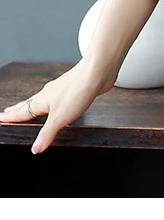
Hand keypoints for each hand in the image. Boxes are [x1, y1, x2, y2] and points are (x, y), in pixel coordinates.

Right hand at [0, 59, 116, 152]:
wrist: (97, 71)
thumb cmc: (77, 90)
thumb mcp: (59, 118)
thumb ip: (46, 134)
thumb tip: (34, 149)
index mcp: (41, 101)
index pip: (21, 112)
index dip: (10, 117)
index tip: (0, 118)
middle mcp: (48, 94)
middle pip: (29, 103)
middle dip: (18, 109)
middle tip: (8, 112)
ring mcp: (60, 90)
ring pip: (43, 100)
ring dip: (33, 105)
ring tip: (29, 108)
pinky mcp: (73, 89)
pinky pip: (56, 98)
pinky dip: (50, 103)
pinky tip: (57, 103)